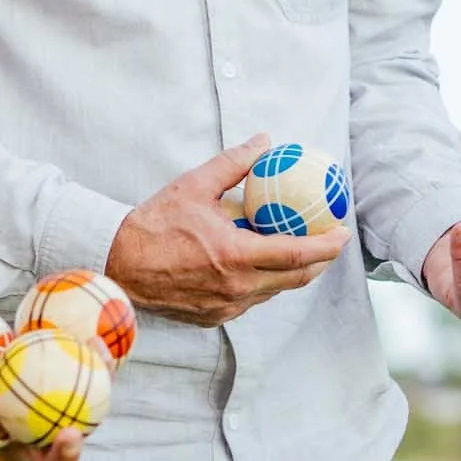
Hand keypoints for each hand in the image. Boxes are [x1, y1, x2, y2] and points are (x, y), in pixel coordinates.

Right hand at [105, 136, 353, 325]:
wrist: (118, 263)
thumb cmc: (154, 224)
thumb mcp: (194, 186)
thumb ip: (233, 164)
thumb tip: (263, 142)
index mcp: (236, 256)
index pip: (298, 254)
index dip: (327, 245)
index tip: (343, 232)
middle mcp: (237, 287)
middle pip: (295, 278)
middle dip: (320, 262)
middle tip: (330, 242)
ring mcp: (226, 306)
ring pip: (273, 291)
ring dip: (291, 273)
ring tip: (300, 252)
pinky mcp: (214, 317)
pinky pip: (250, 300)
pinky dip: (262, 283)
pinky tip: (259, 266)